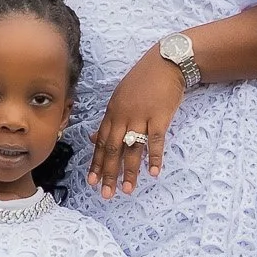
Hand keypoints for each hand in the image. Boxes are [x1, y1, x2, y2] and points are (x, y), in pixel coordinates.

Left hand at [88, 46, 185, 197]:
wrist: (165, 63)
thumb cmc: (143, 81)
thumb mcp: (119, 97)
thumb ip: (108, 120)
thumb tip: (93, 137)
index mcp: (112, 113)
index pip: (101, 143)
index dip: (96, 163)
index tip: (91, 182)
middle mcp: (123, 117)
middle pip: (113, 149)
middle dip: (108, 173)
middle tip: (105, 194)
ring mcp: (141, 117)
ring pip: (132, 148)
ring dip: (129, 171)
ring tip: (127, 189)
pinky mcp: (159, 117)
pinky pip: (155, 140)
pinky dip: (154, 157)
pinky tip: (153, 172)